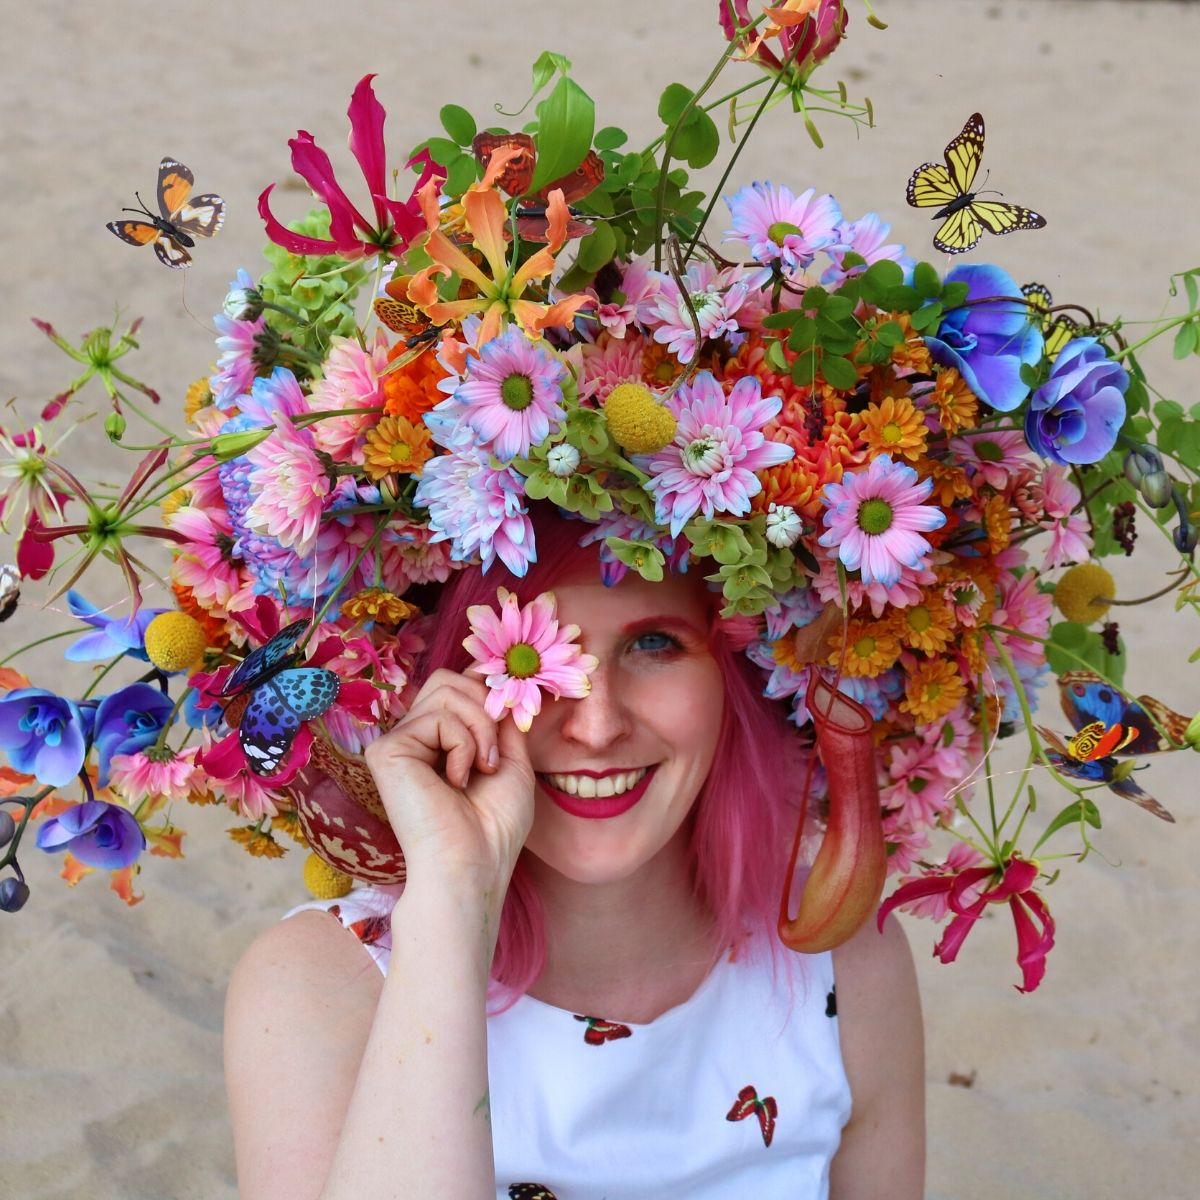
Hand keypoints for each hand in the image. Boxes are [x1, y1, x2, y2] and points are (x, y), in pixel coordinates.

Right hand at [363, 669, 535, 889]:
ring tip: (480, 769)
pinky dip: (462, 744)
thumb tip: (499, 677)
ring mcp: (396, 742)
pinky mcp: (386, 751)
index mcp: (438, 740)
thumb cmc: (494, 825)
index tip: (508, 710)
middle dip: (485, 708)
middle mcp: (413, 737)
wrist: (473, 865)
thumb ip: (502, 717)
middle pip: (449, 679)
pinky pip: (438, 717)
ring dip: (480, 728)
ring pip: (446, 690)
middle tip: (493, 755)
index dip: (484, 687)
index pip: (456, 684)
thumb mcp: (512, 760)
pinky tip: (455, 781)